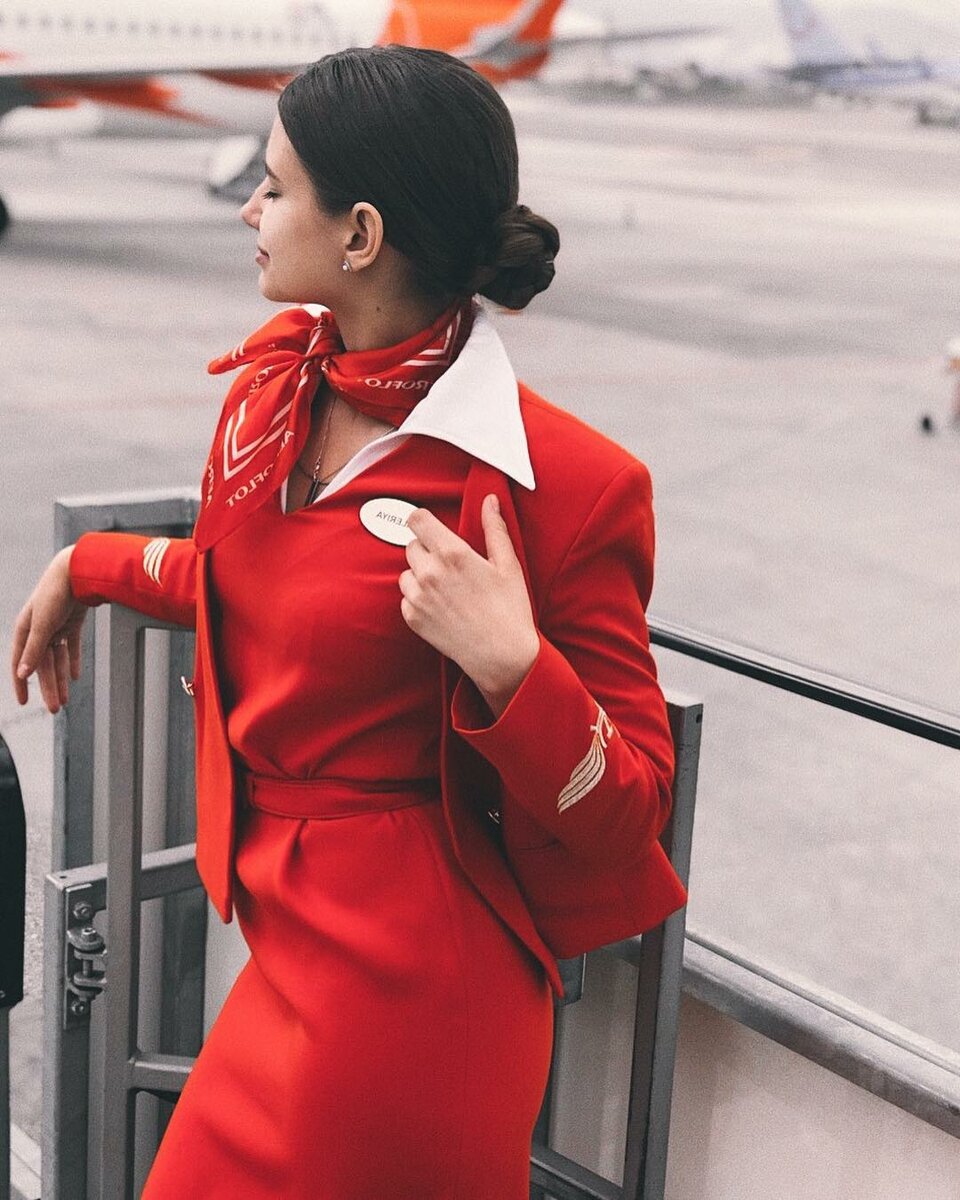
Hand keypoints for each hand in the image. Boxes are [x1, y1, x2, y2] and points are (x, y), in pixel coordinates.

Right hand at [11, 545, 87, 713]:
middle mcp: (38, 629)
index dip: (21, 683)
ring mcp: (56, 626)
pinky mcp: (72, 622)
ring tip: (66, 698)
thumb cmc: (55, 593)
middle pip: (42, 664)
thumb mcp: (43, 624)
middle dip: (48, 687)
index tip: (24, 702)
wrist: (78, 570)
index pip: (20, 663)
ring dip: (61, 678)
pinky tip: (75, 676)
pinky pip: (72, 646)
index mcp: (25, 629)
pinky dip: (73, 661)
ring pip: (57, 658)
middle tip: (55, 708)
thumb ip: (33, 650)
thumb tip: (22, 673)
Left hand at [400, 494, 539, 717]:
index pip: (417, 520)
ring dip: (420, 575)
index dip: (424, 521)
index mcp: (453, 554)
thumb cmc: (510, 610)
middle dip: (427, 550)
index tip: (432, 529)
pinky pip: (406, 597)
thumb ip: (495, 529)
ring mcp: (418, 597)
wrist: (502, 657)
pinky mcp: (413, 618)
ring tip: (447, 589)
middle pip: (411, 545)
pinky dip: (418, 599)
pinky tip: (442, 607)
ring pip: (407, 572)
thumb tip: (490, 500)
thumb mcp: (508, 565)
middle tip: (451, 566)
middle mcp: (430, 572)